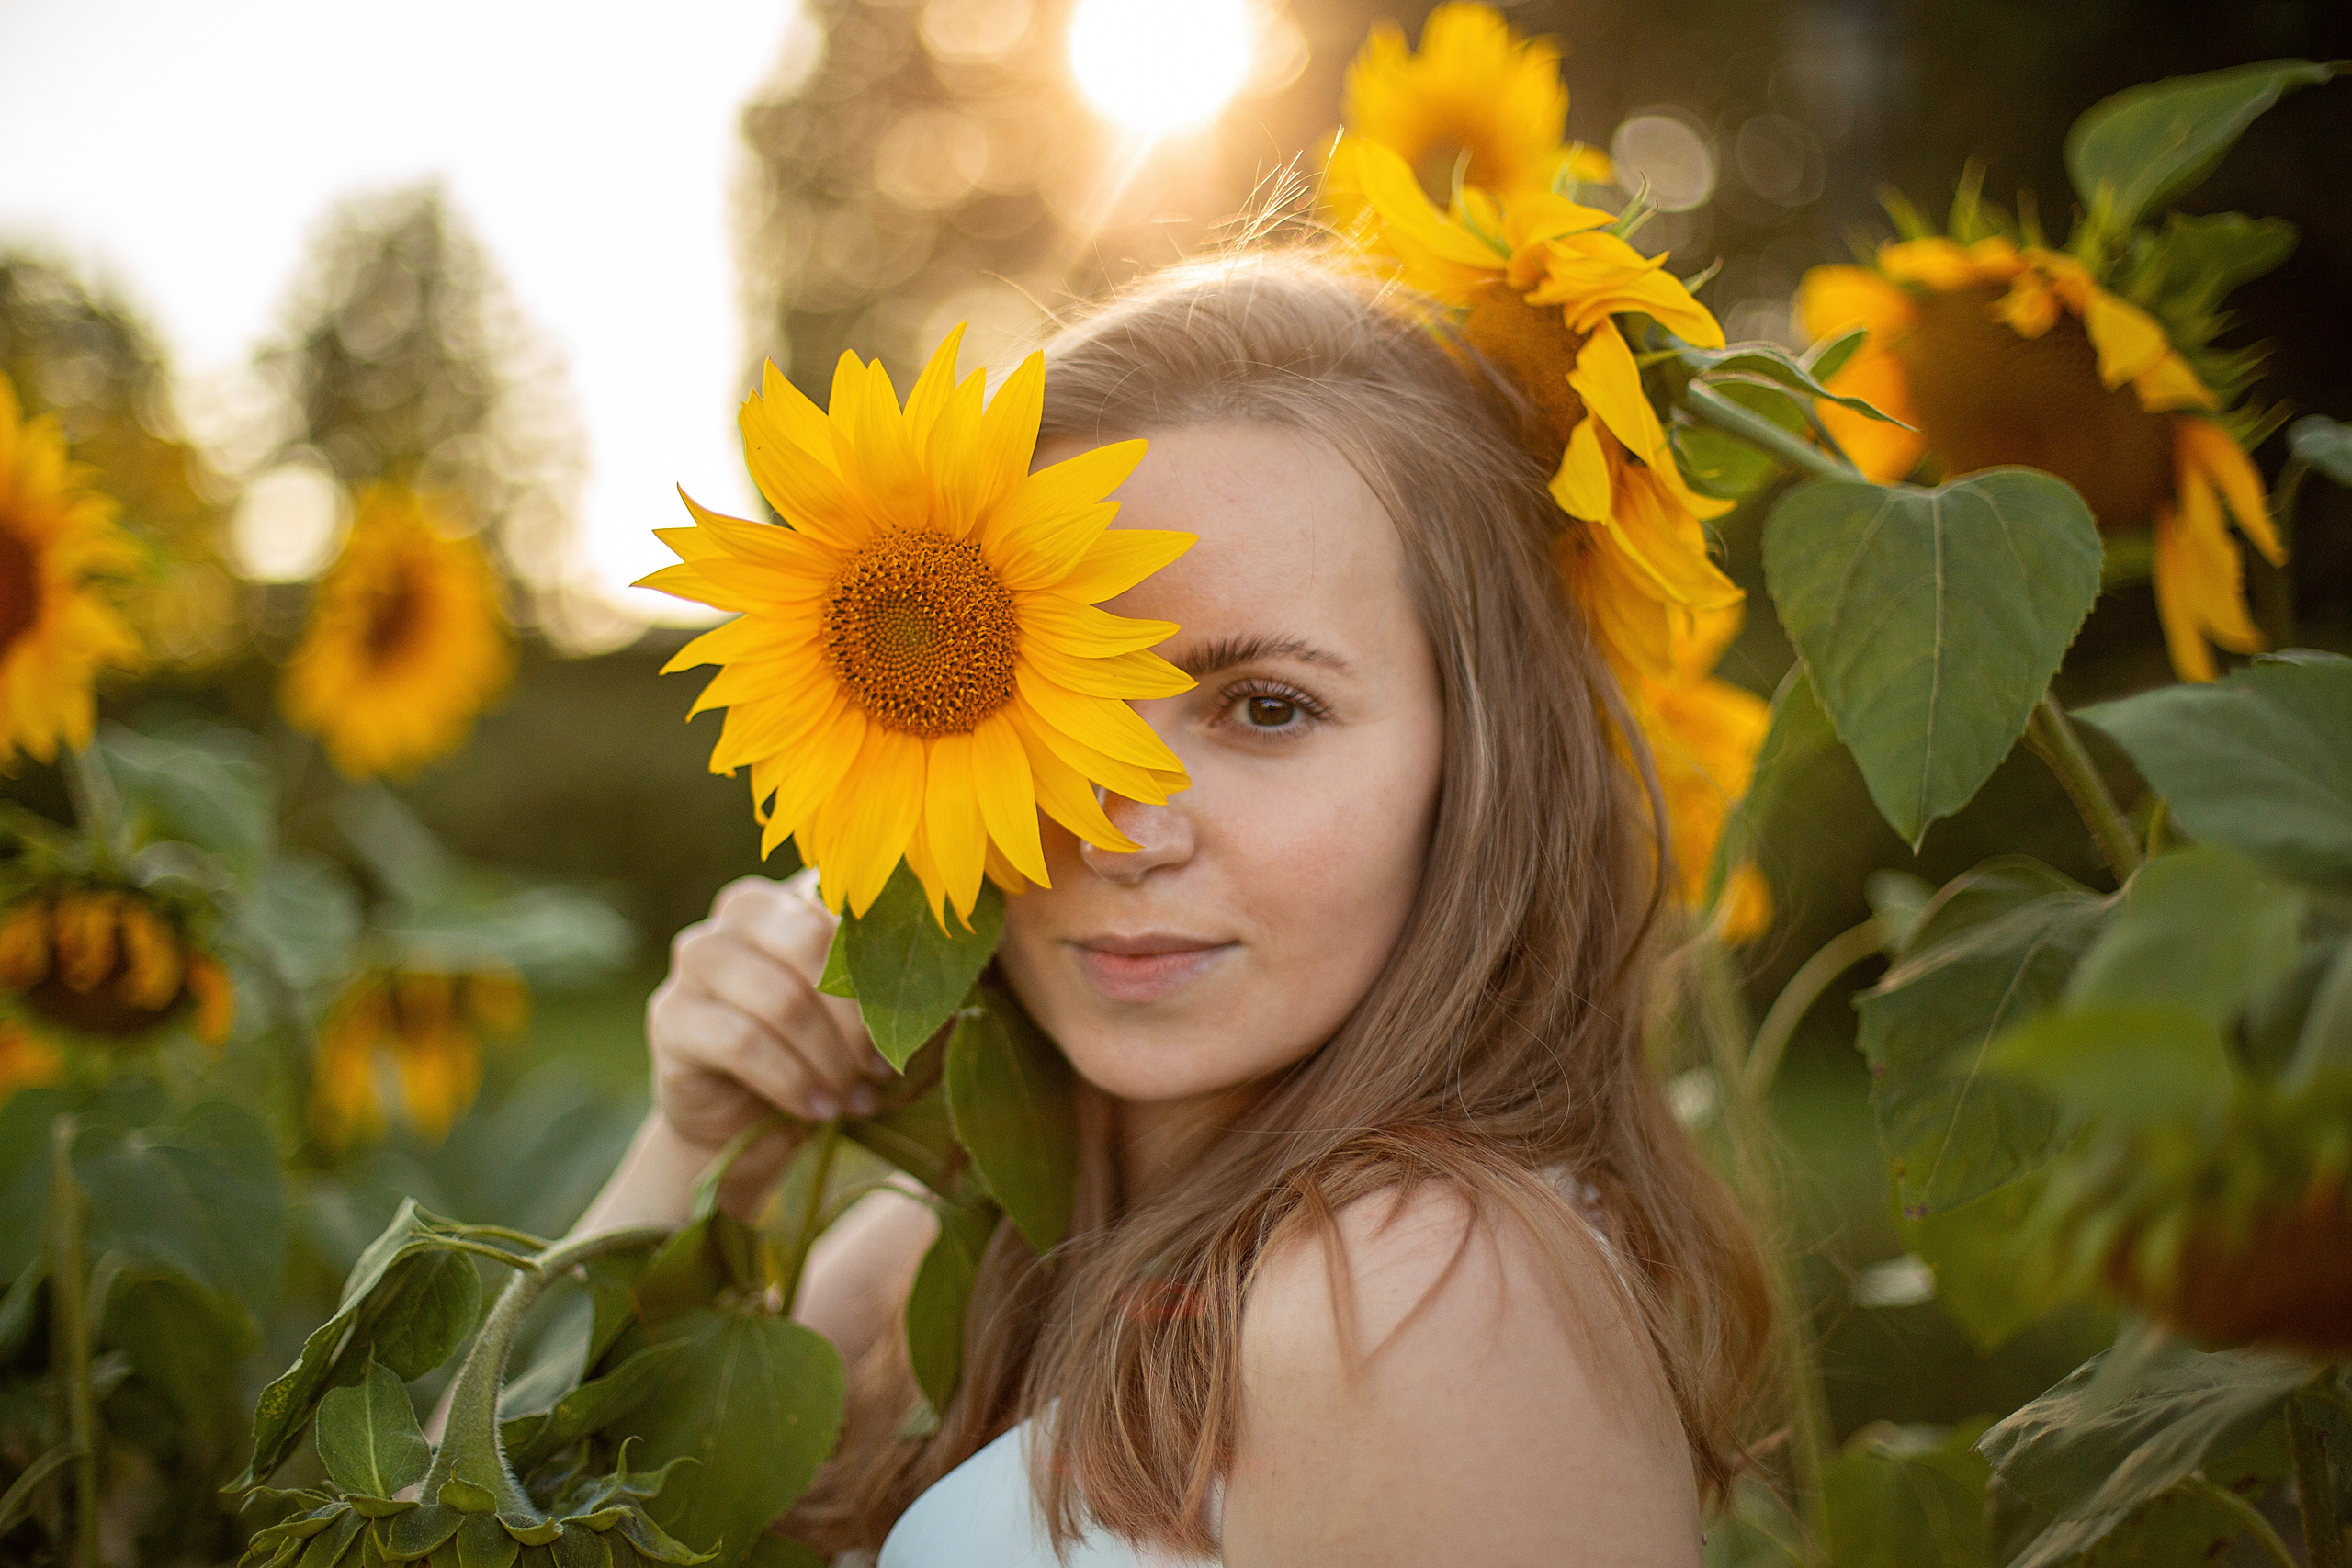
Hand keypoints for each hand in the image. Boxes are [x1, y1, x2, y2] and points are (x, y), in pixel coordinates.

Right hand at [647, 869, 892, 1158]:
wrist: (746, 1124)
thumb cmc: (823, 1057)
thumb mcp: (869, 1018)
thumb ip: (898, 985)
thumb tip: (950, 981)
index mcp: (798, 893)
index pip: (849, 904)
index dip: (886, 968)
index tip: (914, 1025)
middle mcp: (740, 910)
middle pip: (809, 941)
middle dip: (856, 1016)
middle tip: (881, 1067)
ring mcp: (698, 957)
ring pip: (778, 996)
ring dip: (827, 1057)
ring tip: (853, 1099)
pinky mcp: (670, 1014)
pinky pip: (740, 1040)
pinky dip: (790, 1080)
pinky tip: (817, 1109)